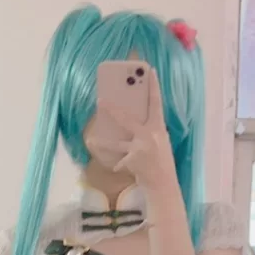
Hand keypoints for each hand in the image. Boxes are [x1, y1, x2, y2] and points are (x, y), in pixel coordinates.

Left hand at [96, 67, 176, 192]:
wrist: (164, 183)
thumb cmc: (163, 161)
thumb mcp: (161, 141)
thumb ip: (150, 131)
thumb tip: (137, 122)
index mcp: (158, 127)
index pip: (156, 103)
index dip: (153, 86)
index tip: (150, 71)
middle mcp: (149, 135)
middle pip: (127, 119)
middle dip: (112, 110)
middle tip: (100, 101)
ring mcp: (139, 148)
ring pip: (116, 144)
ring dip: (102, 143)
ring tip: (91, 140)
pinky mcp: (132, 161)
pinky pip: (120, 162)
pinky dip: (119, 165)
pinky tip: (116, 168)